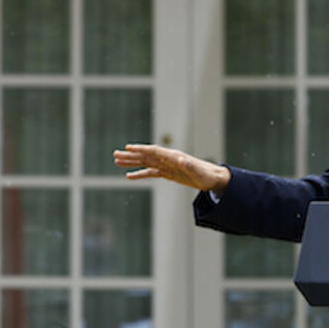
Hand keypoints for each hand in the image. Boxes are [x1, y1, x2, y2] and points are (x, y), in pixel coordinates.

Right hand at [113, 143, 230, 192]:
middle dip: (130, 155)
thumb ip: (189, 166)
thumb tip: (180, 160)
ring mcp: (167, 166)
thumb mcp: (198, 172)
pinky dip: (140, 174)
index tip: (127, 148)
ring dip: (132, 162)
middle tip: (115, 155)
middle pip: (146, 155)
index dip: (140, 149)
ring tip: (117, 162)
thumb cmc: (206, 175)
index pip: (153, 151)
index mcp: (173, 157)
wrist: (212, 179)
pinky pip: (150, 172)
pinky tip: (129, 176)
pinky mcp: (168, 173)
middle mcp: (168, 159)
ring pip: (145, 163)